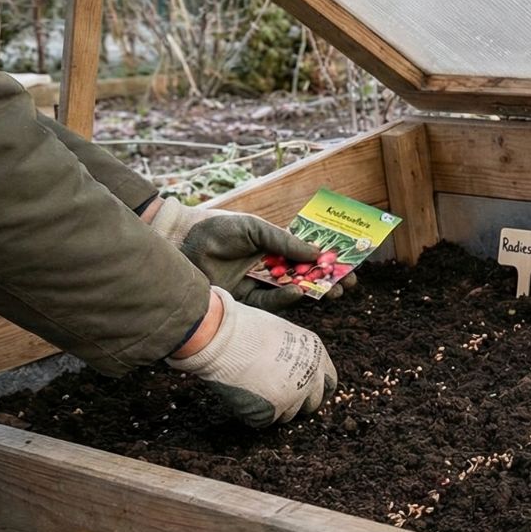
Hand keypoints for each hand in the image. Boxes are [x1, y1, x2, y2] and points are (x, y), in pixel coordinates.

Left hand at [147, 197, 355, 310]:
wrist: (182, 246)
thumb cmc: (217, 230)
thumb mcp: (255, 228)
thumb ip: (285, 241)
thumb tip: (316, 252)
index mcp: (274, 247)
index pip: (307, 254)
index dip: (327, 259)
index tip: (348, 262)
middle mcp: (269, 267)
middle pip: (306, 275)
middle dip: (328, 280)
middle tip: (348, 284)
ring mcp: (259, 284)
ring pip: (294, 291)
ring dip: (315, 292)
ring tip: (333, 291)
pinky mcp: (246, 301)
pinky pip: (272, 303)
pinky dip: (286, 298)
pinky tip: (298, 291)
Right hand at [166, 287, 335, 426]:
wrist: (222, 336)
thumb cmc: (244, 329)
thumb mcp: (282, 334)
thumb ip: (293, 354)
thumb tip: (290, 369)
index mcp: (317, 355)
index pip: (329, 383)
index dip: (316, 391)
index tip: (305, 396)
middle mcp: (311, 377)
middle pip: (312, 404)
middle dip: (296, 404)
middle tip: (273, 398)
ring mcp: (293, 396)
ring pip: (287, 415)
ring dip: (270, 408)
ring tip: (250, 388)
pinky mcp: (272, 410)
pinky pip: (262, 421)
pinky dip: (250, 413)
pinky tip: (239, 394)